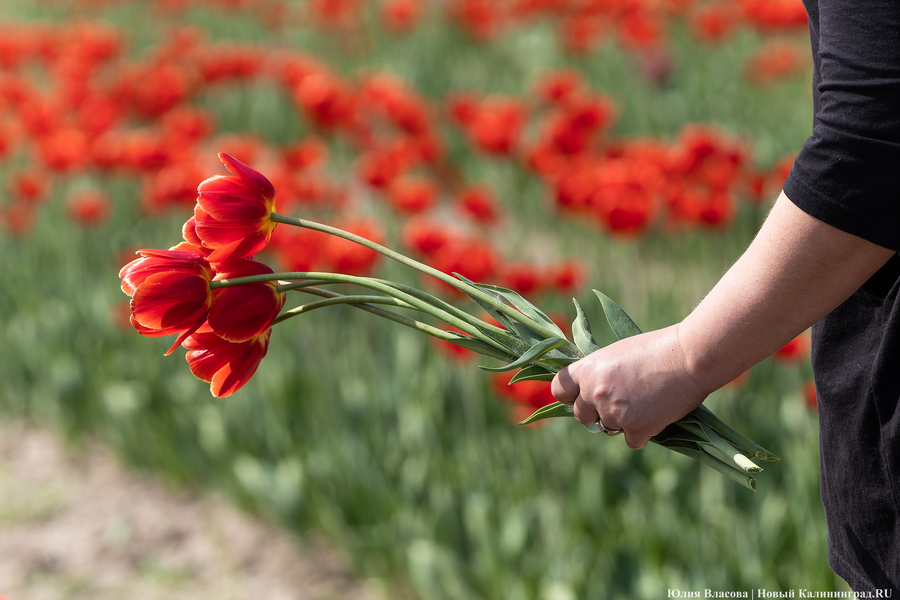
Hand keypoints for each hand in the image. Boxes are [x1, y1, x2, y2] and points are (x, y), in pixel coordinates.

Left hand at [550, 324, 706, 448]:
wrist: (690, 357)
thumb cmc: (656, 349)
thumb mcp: (616, 354)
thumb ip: (598, 374)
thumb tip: (587, 393)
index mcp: (588, 370)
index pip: (559, 390)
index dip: (570, 395)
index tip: (580, 395)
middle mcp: (595, 392)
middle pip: (581, 416)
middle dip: (596, 412)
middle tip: (620, 400)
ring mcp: (615, 413)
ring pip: (608, 428)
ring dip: (622, 421)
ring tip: (645, 400)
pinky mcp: (637, 429)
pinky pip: (632, 440)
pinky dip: (644, 432)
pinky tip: (657, 413)